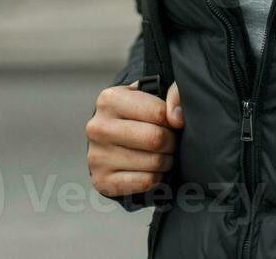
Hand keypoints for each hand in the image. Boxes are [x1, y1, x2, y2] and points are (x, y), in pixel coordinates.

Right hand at [87, 80, 183, 198]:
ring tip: (161, 154)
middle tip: (170, 141)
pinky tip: (151, 169)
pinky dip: (157, 177)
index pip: (158, 112)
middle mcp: (98, 127)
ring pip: (154, 162)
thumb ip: (173, 94)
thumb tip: (178, 117)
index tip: (171, 122)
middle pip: (156, 138)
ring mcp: (97, 156)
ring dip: (166, 161)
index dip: (172, 120)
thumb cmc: (137, 116)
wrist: (110, 142)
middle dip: (171, 142)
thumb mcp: (149, 94)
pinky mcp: (102, 181)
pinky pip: (146, 182)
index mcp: (110, 100)